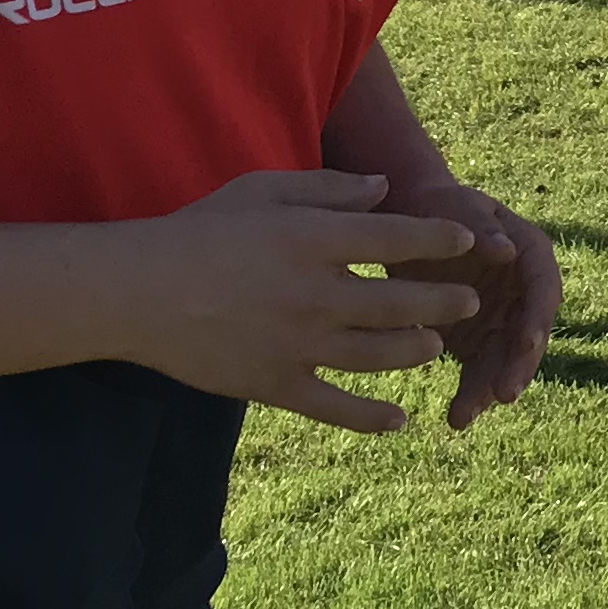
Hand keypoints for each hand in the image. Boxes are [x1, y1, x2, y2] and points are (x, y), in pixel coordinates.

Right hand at [112, 169, 486, 432]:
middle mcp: (315, 294)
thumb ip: (329, 189)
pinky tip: (400, 421)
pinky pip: (337, 408)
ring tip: (435, 347)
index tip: (468, 241)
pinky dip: (372, 418)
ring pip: (381, 356)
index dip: (439, 240)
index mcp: (312, 240)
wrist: (137, 292)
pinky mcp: (277, 385)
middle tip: (470, 302)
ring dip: (417, 352)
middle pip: (402, 303)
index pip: (396, 239)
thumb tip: (386, 187)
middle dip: (446, 302)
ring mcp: (298, 345)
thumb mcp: (262, 190)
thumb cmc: (200, 231)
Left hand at [382, 175, 561, 428]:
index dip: (538, 318)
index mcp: (530, 255)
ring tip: (464, 415)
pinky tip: (456, 418)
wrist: (409, 223)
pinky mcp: (477, 342)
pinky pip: (479, 373)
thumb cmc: (437, 207)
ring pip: (505, 362)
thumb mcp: (456, 206)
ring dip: (489, 390)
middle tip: (503, 393)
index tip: (527, 343)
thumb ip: (480, 226)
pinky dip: (470, 394)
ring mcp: (502, 320)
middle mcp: (524, 292)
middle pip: (529, 334)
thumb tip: (507, 252)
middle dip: (517, 366)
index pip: (544, 289)